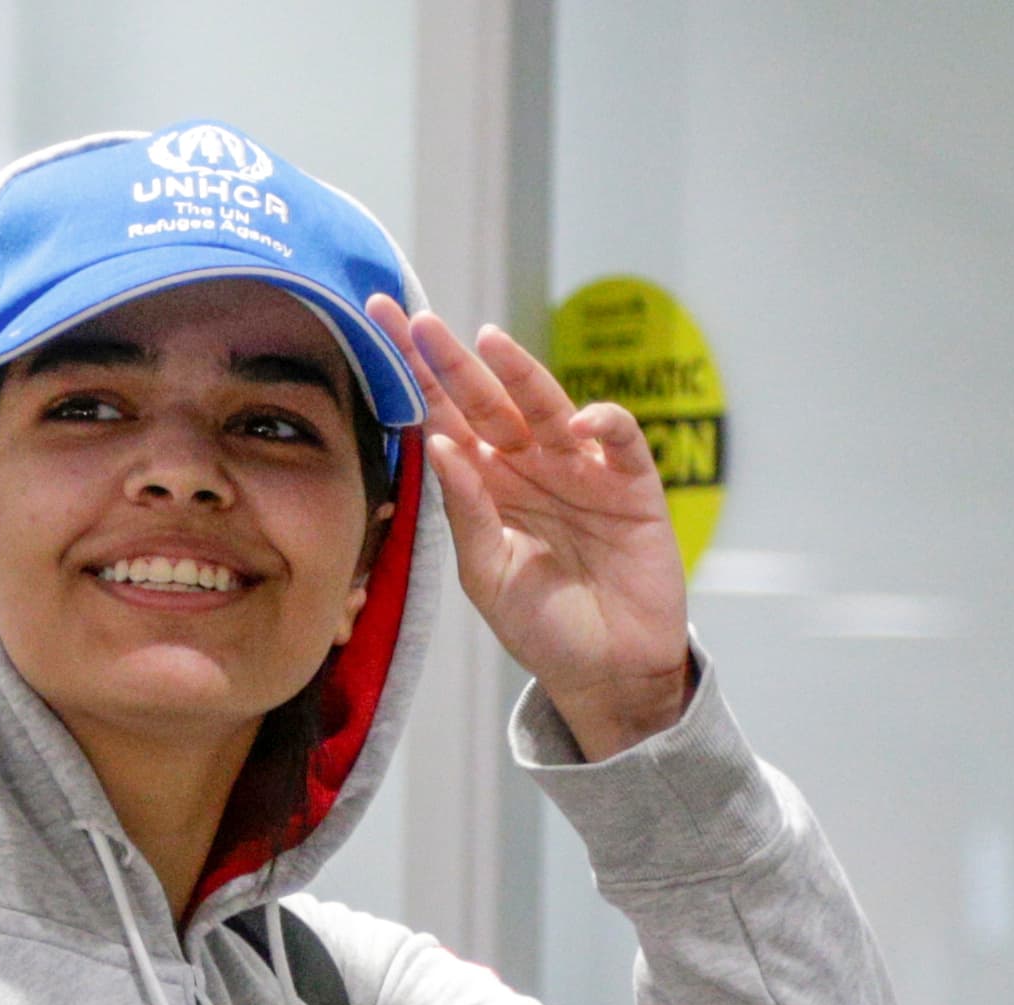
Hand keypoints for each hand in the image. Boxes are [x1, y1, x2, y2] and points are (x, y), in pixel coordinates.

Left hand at [364, 298, 691, 761]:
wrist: (609, 674)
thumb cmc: (544, 629)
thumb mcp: (488, 574)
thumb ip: (465, 511)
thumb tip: (438, 443)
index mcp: (487, 486)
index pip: (445, 419)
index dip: (416, 376)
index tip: (381, 328)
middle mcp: (530, 467)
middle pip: (488, 401)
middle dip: (453, 362)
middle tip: (419, 321)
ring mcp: (581, 471)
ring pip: (548, 406)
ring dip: (521, 373)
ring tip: (487, 343)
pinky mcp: (632, 484)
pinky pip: (618, 440)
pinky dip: (602, 424)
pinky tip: (577, 421)